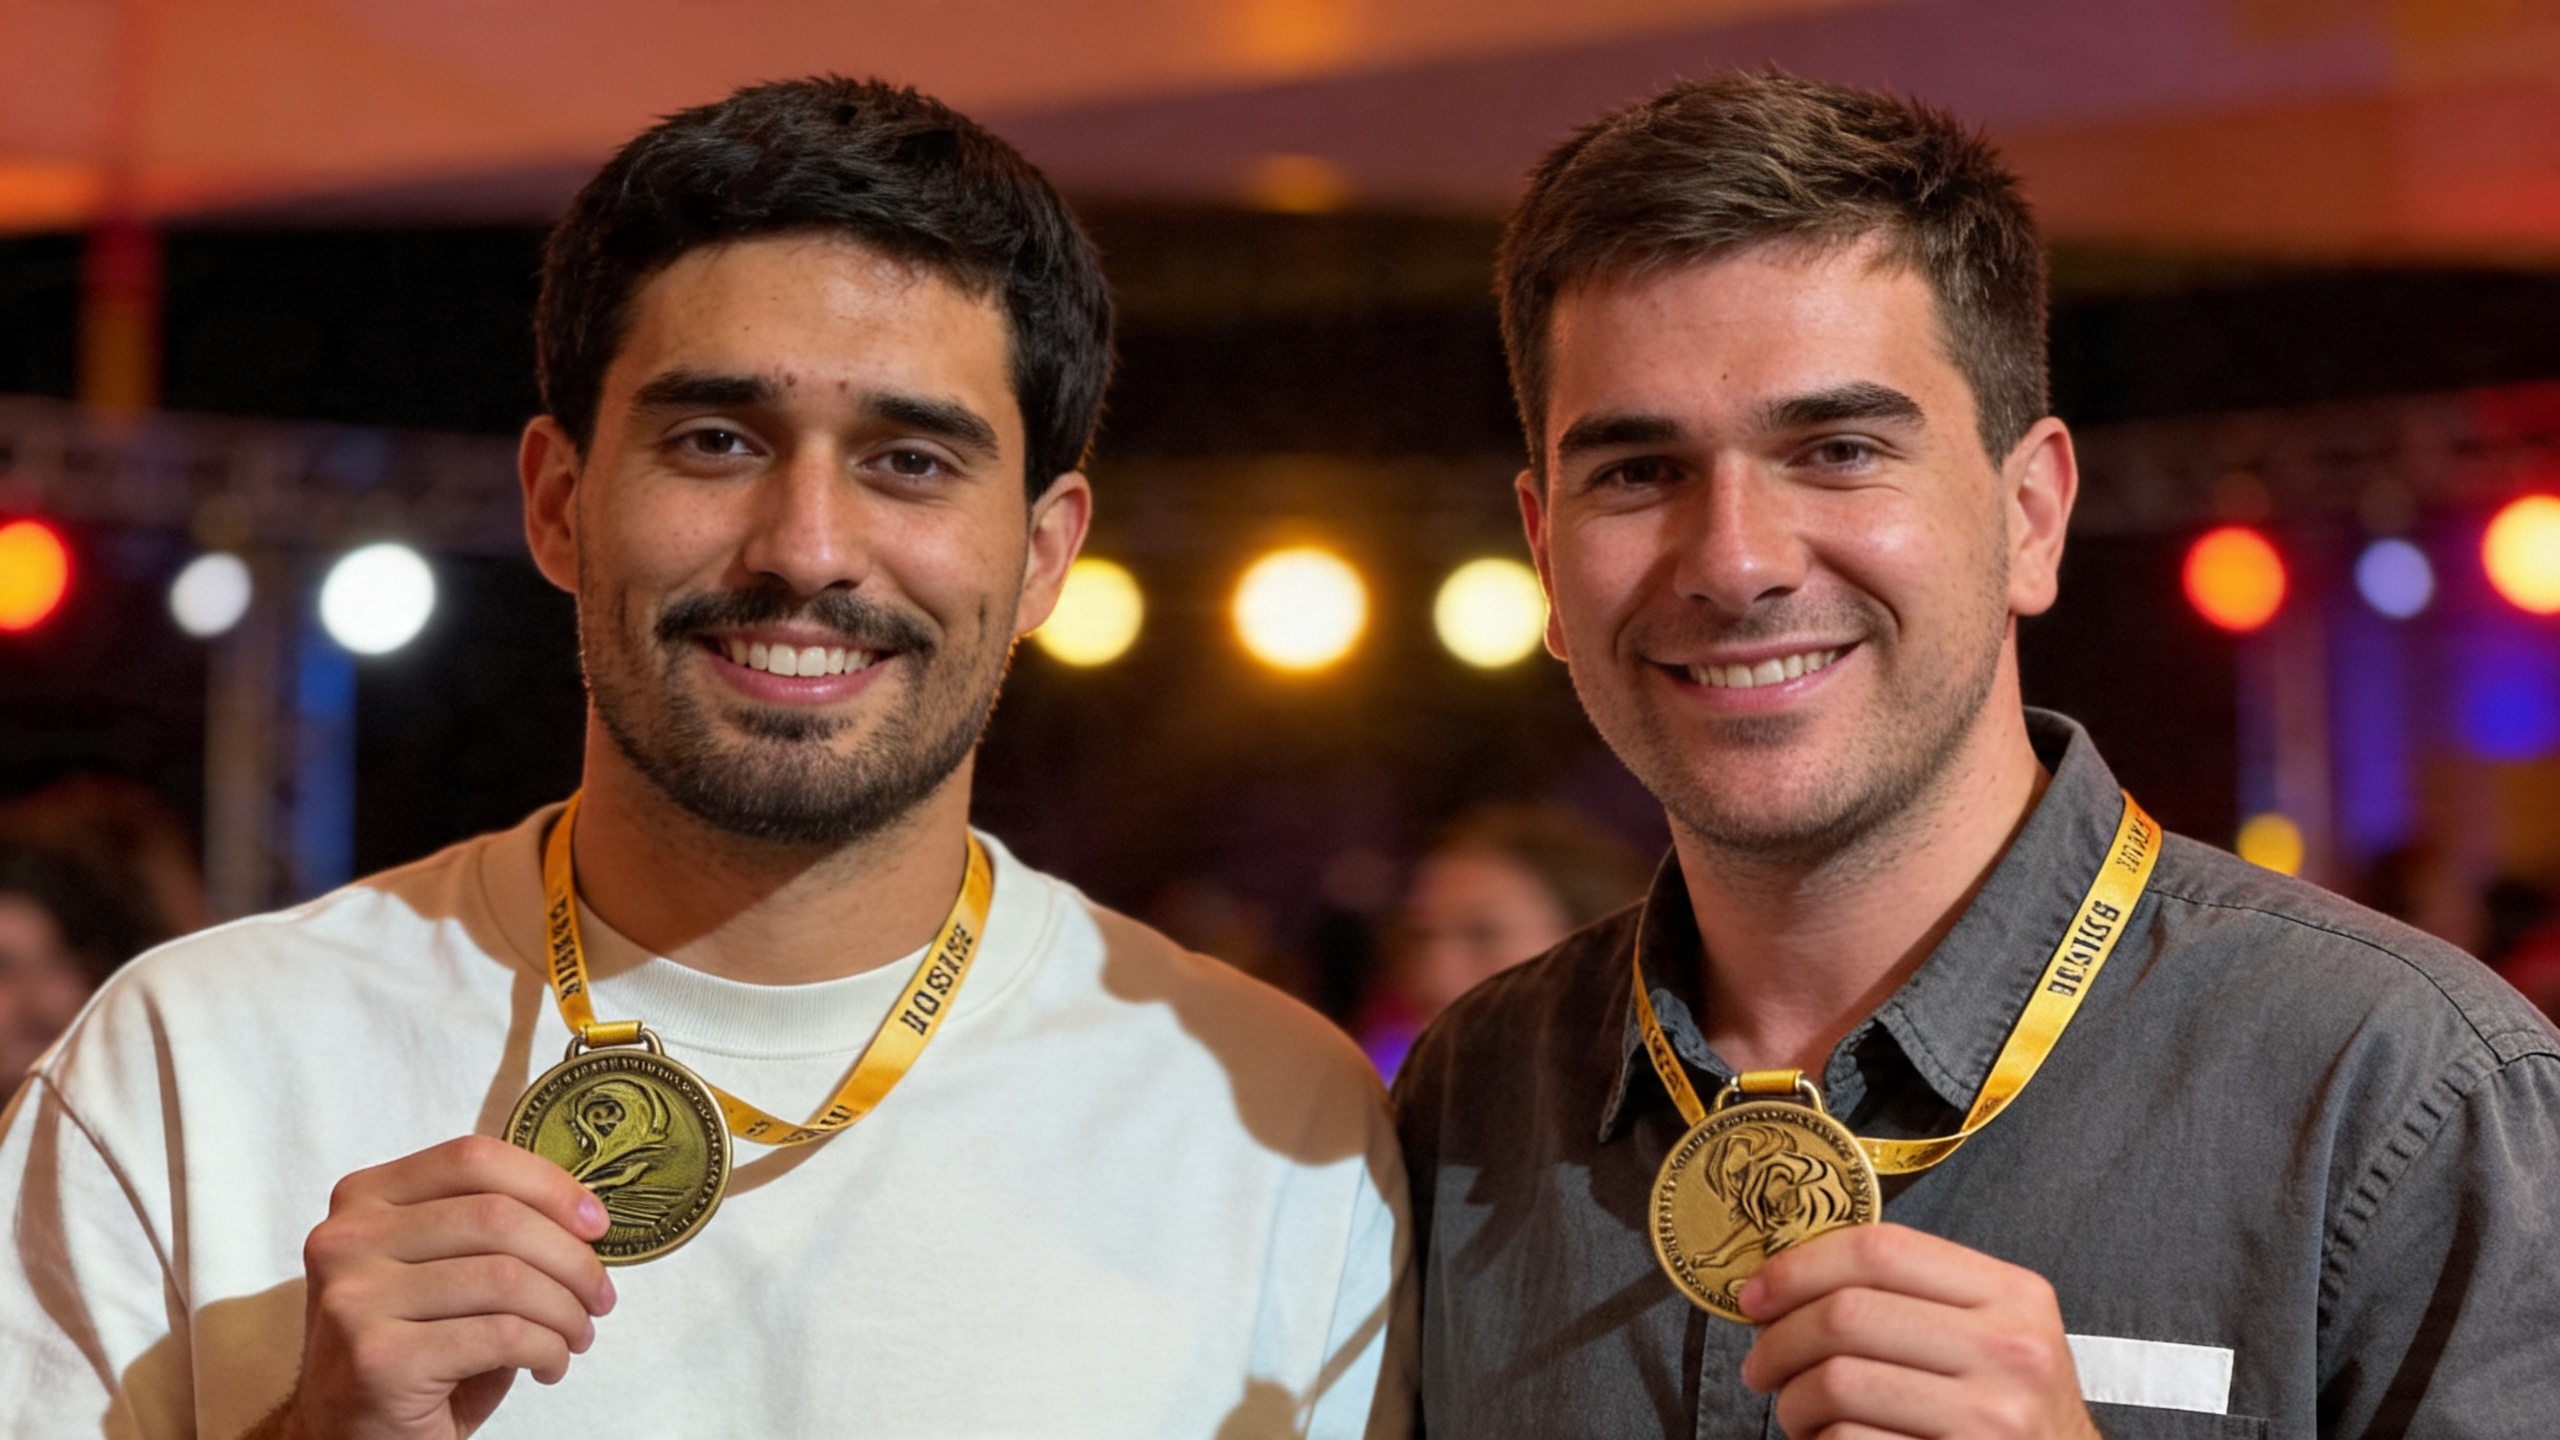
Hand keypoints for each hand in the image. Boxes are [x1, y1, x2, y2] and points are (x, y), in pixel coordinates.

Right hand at [275, 1135, 615, 1439]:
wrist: (345, 1435)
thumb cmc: (410, 1346)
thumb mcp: (436, 1270)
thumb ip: (486, 1230)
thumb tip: (584, 1216)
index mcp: (363, 1199)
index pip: (473, 1159)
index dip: (549, 1185)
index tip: (596, 1224)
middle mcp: (347, 1241)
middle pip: (498, 1217)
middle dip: (573, 1260)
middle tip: (599, 1298)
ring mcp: (356, 1300)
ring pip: (507, 1279)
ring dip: (566, 1311)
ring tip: (577, 1336)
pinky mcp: (380, 1360)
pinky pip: (502, 1335)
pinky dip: (547, 1350)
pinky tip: (549, 1366)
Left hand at [1736, 1223, 2097, 1439]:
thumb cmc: (2009, 1410)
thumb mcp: (1992, 1335)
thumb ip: (1913, 1296)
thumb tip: (1788, 1279)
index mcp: (2012, 1295)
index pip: (1880, 1249)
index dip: (1799, 1267)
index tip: (1757, 1293)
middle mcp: (2011, 1351)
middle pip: (1847, 1314)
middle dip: (1779, 1340)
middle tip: (1761, 1364)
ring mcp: (1991, 1417)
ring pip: (1837, 1382)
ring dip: (1792, 1400)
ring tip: (1795, 1409)